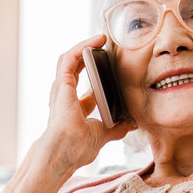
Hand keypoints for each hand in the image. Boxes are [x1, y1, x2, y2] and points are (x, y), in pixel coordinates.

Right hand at [41, 34, 137, 173]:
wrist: (62, 154)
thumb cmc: (75, 149)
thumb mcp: (103, 135)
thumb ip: (116, 128)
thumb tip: (131, 124)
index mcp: (75, 108)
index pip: (86, 87)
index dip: (98, 75)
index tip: (111, 65)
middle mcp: (66, 96)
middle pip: (76, 68)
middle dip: (90, 54)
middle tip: (106, 45)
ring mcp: (62, 89)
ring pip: (70, 59)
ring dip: (85, 46)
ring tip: (101, 38)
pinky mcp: (62, 84)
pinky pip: (70, 59)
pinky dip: (82, 47)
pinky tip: (96, 41)